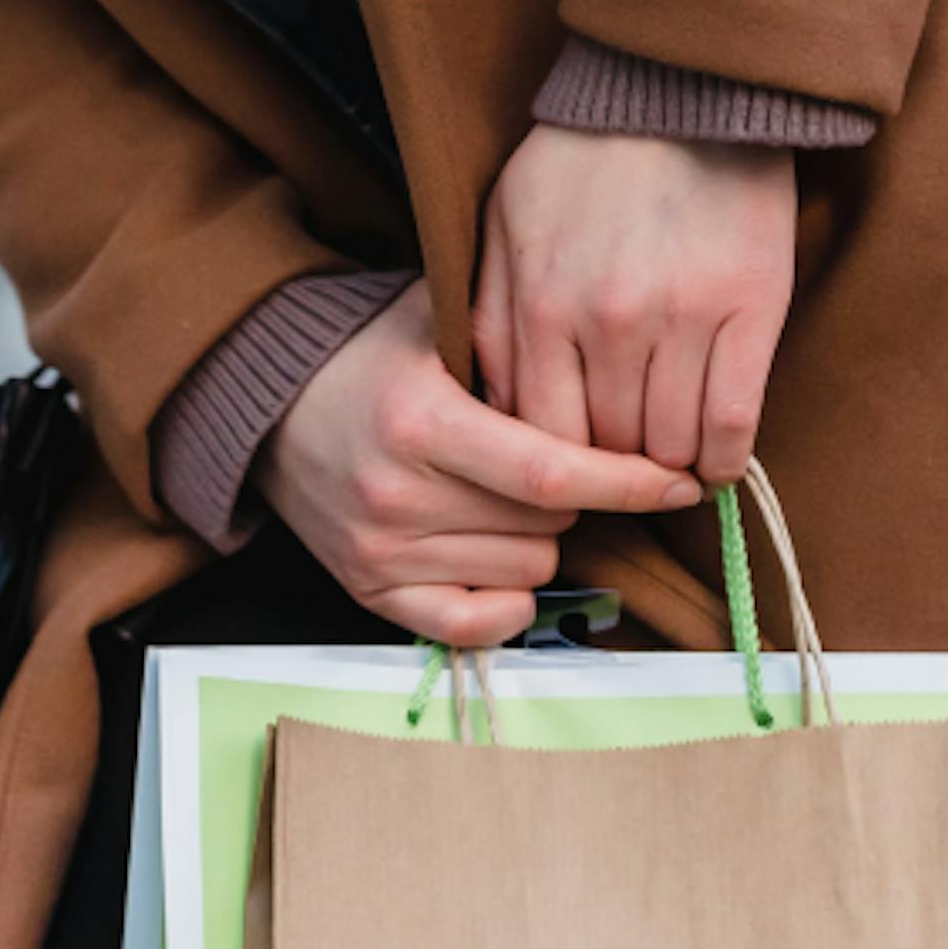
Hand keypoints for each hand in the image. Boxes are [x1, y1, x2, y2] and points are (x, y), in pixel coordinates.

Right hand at [260, 282, 704, 645]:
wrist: (270, 405)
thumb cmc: (370, 358)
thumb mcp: (434, 321)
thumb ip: (516, 340)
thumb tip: (622, 368)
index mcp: (421, 423)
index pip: (549, 473)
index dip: (625, 483)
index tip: (678, 483)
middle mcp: (397, 496)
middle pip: (544, 530)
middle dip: (571, 503)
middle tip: (544, 467)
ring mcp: (380, 552)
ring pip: (523, 576)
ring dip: (537, 546)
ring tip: (503, 503)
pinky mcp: (367, 591)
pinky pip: (471, 627)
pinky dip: (505, 606)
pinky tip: (503, 569)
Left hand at [475, 124, 795, 484]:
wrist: (677, 90)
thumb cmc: (583, 158)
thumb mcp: (504, 226)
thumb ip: (490, 317)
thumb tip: (492, 403)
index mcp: (541, 309)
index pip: (542, 437)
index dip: (558, 468)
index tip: (575, 467)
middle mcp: (607, 324)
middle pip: (608, 450)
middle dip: (613, 467)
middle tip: (626, 459)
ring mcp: (682, 319)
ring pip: (671, 446)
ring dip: (671, 464)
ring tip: (672, 451)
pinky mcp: (749, 309)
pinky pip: (734, 422)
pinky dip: (725, 457)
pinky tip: (718, 458)